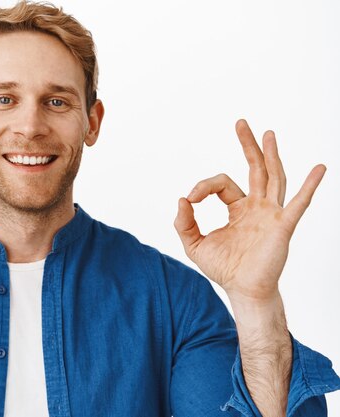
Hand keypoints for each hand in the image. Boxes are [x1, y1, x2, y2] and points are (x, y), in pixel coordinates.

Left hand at [174, 119, 324, 301]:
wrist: (243, 291)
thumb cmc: (224, 269)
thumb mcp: (195, 244)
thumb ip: (184, 223)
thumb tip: (181, 200)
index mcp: (238, 209)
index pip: (221, 184)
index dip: (203, 187)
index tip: (189, 200)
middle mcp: (257, 207)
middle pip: (255, 169)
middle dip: (248, 146)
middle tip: (241, 123)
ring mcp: (271, 214)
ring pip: (274, 177)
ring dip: (271, 155)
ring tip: (268, 133)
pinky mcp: (282, 226)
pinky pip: (298, 203)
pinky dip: (310, 186)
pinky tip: (319, 169)